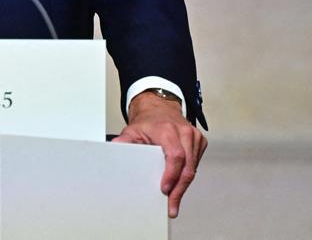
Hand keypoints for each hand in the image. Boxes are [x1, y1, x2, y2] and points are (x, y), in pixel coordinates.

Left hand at [112, 90, 206, 218]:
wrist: (160, 108)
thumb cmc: (148, 121)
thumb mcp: (132, 129)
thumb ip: (124, 141)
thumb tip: (115, 147)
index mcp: (168, 130)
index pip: (175, 156)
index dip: (171, 175)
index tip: (165, 189)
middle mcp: (184, 133)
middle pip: (187, 167)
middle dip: (179, 189)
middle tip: (171, 206)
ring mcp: (194, 137)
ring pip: (192, 168)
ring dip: (183, 186)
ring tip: (174, 201)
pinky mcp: (200, 142)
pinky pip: (195, 164)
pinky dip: (187, 176)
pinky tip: (179, 185)